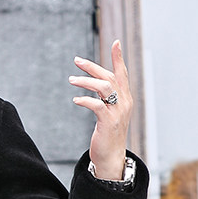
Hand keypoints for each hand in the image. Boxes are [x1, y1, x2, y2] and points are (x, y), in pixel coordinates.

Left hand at [69, 40, 132, 179]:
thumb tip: (95, 84)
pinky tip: (75, 100)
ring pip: (104, 87)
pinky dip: (84, 100)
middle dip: (92, 67)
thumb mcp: (110, 113)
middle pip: (109, 77)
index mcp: (126, 99)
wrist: (111, 156)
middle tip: (76, 60)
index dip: (118, 58)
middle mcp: (125, 102)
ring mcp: (118, 112)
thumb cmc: (108, 134)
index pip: (123, 74)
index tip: (115, 42)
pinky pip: (96, 105)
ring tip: (71, 80)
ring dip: (86, 81)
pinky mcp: (108, 122)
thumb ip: (106, 99)